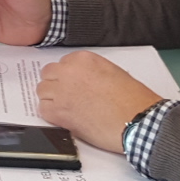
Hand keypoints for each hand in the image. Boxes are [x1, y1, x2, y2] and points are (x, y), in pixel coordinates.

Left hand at [36, 50, 161, 152]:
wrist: (137, 121)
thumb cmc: (133, 100)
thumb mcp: (113, 72)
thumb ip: (91, 71)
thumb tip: (82, 79)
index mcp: (83, 59)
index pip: (62, 63)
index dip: (67, 76)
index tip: (72, 85)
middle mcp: (68, 71)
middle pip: (48, 75)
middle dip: (56, 85)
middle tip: (68, 97)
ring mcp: (61, 91)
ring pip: (42, 91)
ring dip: (52, 99)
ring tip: (68, 108)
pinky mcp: (58, 112)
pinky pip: (43, 109)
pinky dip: (51, 115)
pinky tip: (65, 118)